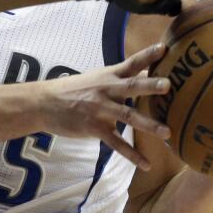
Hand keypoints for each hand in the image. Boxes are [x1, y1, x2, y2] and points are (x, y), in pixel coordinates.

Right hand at [40, 44, 171, 170]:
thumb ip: (120, 77)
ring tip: (167, 132)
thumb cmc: (73, 90)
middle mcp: (106, 90)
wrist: (44, 102)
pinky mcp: (94, 128)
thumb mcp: (96, 78)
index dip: (147, 55)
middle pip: (131, 86)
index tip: (164, 48)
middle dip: (150, 86)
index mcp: (108, 76)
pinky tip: (146, 164)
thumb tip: (147, 73)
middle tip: (168, 85)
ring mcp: (100, 110)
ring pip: (127, 116)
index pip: (131, 63)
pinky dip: (131, 154)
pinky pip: (116, 143)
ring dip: (148, 124)